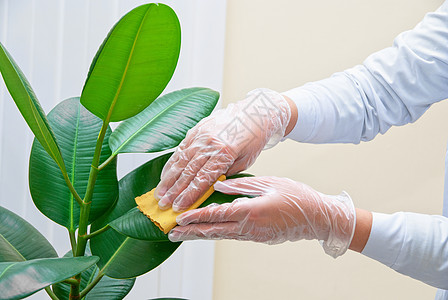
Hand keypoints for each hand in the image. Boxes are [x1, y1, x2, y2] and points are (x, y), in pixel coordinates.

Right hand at [156, 88, 291, 211]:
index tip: (179, 207)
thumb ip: (225, 173)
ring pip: (180, 161)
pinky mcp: (195, 130)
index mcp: (224, 152)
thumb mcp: (245, 161)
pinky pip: (180, 149)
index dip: (189, 195)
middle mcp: (209, 144)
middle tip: (163, 204)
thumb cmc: (252, 139)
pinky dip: (171, 164)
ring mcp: (200, 135)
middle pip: (188, 172)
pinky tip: (165, 175)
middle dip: (174, 191)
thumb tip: (208, 187)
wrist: (253, 113)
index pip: (202, 179)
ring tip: (159, 193)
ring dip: (168, 179)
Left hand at [169, 176, 355, 257]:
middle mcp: (248, 227)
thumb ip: (241, 187)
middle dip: (190, 232)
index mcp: (250, 211)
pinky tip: (208, 232)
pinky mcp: (258, 238)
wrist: (318, 218)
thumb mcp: (268, 183)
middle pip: (213, 231)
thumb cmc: (296, 196)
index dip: (195, 217)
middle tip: (172, 234)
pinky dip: (217, 234)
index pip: (216, 215)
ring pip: (221, 236)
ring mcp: (253, 235)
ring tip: (183, 235)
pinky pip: (232, 236)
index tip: (179, 219)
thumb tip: (218, 186)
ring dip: (201, 235)